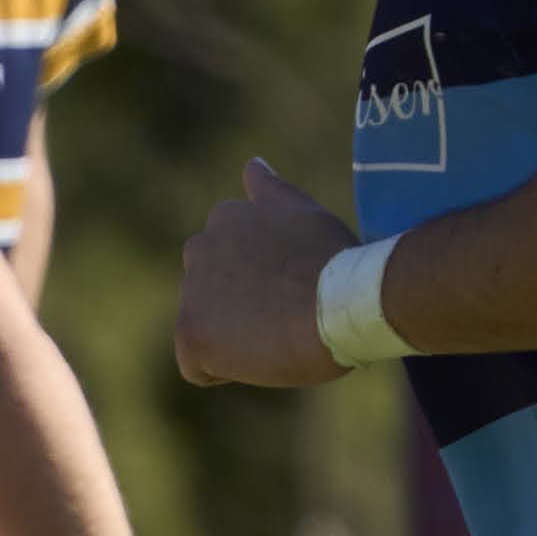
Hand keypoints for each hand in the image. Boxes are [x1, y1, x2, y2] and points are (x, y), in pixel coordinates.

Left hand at [173, 161, 358, 390]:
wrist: (347, 302)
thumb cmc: (336, 262)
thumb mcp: (304, 213)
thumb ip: (270, 193)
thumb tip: (251, 164)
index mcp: (224, 218)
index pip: (226, 262)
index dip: (258, 284)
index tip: (289, 288)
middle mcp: (198, 248)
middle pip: (210, 297)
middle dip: (238, 310)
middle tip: (285, 313)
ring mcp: (190, 291)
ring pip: (204, 331)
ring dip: (232, 340)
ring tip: (276, 332)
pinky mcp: (190, 333)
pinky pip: (195, 367)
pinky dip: (222, 370)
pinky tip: (259, 355)